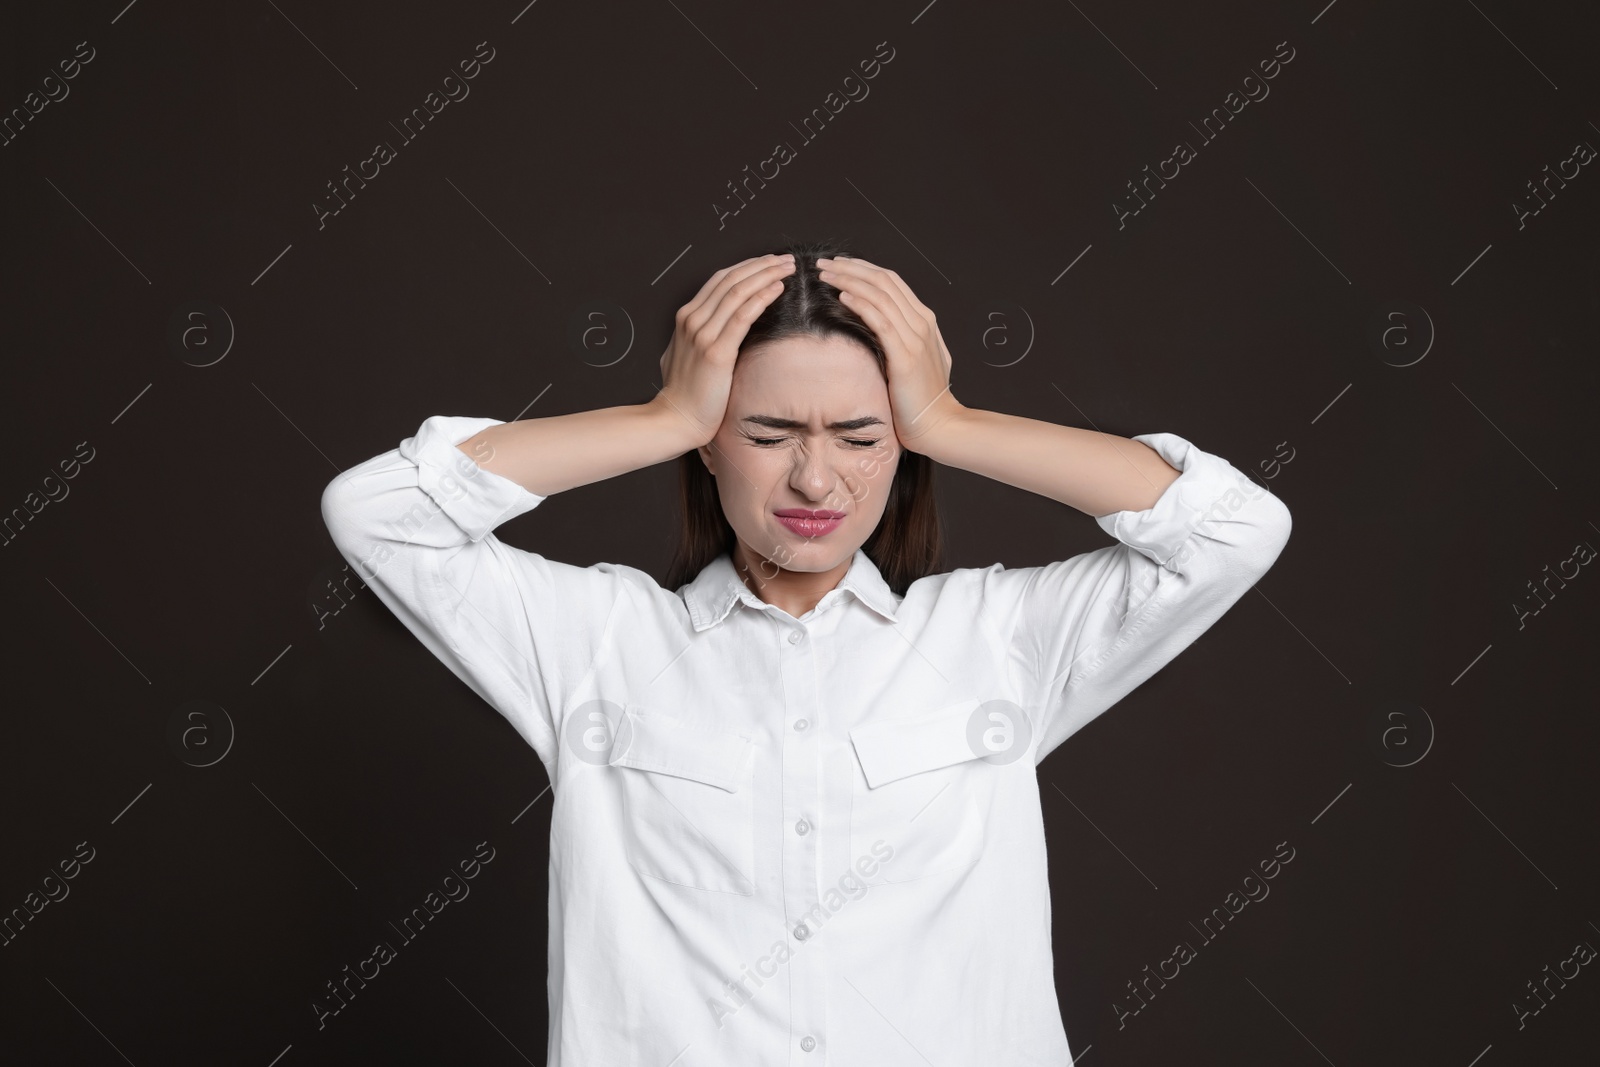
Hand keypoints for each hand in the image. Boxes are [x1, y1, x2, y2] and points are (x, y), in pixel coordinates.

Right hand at [653, 253, 795, 446]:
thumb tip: (717, 329)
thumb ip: (698, 336)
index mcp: (686, 317)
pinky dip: (761, 297)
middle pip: (730, 279)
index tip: (769, 262)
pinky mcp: (716, 351)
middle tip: (785, 259)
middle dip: (761, 264)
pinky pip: (742, 315)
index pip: (720, 280)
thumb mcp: (686, 354)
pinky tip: (777, 288)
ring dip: (766, 275)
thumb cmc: (685, 393)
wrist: (675, 419)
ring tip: (787, 268)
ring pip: (738, 291)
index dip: (747, 267)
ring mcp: (703, 334)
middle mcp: (692, 319)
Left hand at [815, 255, 964, 452]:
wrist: (940, 426)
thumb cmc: (922, 399)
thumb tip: (879, 328)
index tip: (838, 264)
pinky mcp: (905, 357)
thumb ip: (902, 340)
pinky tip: (842, 296)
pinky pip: (881, 322)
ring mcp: (915, 339)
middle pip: (883, 281)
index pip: (891, 281)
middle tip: (823, 262)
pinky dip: (861, 305)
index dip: (863, 268)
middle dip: (851, 268)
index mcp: (924, 321)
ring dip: (849, 280)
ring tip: (825, 274)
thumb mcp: (916, 360)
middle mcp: (922, 324)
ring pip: (880, 296)